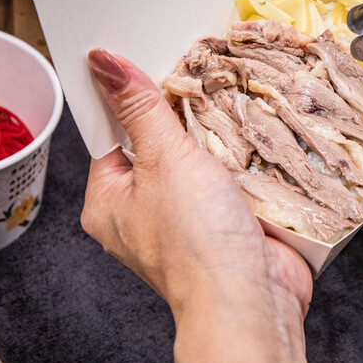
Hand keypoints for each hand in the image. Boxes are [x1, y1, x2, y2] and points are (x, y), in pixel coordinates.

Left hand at [84, 49, 310, 362]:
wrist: (252, 300)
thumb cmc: (196, 244)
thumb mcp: (164, 161)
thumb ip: (140, 109)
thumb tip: (105, 64)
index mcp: (110, 200)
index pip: (112, 133)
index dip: (129, 97)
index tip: (149, 62)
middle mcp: (146, 211)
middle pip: (161, 143)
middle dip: (185, 115)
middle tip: (201, 79)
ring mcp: (189, 218)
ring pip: (202, 159)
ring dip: (220, 137)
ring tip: (233, 107)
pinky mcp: (228, 222)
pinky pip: (233, 177)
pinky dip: (246, 159)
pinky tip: (257, 138)